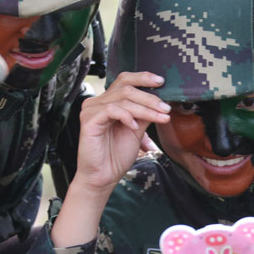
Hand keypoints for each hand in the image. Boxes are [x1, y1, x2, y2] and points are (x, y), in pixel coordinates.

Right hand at [51, 71, 168, 247]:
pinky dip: (127, 116)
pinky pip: (111, 110)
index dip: (143, 78)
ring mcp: (91, 110)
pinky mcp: (88, 120)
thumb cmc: (116, 155)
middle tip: (165, 108)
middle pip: (126, 88)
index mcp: (108, 101)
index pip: (125, 80)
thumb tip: (161, 101)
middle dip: (149, 97)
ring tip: (159, 117)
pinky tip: (135, 127)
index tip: (161, 82)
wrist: (104, 176)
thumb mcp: (137, 130)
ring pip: (122, 99)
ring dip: (145, 108)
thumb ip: (145, 113)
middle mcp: (98, 102)